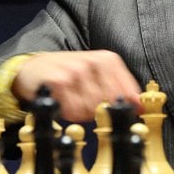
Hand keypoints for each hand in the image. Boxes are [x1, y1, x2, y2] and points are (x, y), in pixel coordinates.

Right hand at [11, 50, 142, 121]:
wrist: (33, 68)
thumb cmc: (68, 75)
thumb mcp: (97, 75)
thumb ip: (119, 89)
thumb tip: (141, 107)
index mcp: (108, 60)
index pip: (130, 92)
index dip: (126, 108)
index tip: (120, 114)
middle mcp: (94, 62)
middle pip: (111, 104)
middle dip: (99, 111)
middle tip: (85, 103)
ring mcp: (77, 71)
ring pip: (92, 110)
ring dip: (82, 113)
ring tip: (72, 100)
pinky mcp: (60, 81)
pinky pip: (73, 112)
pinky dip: (68, 113)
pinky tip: (61, 102)